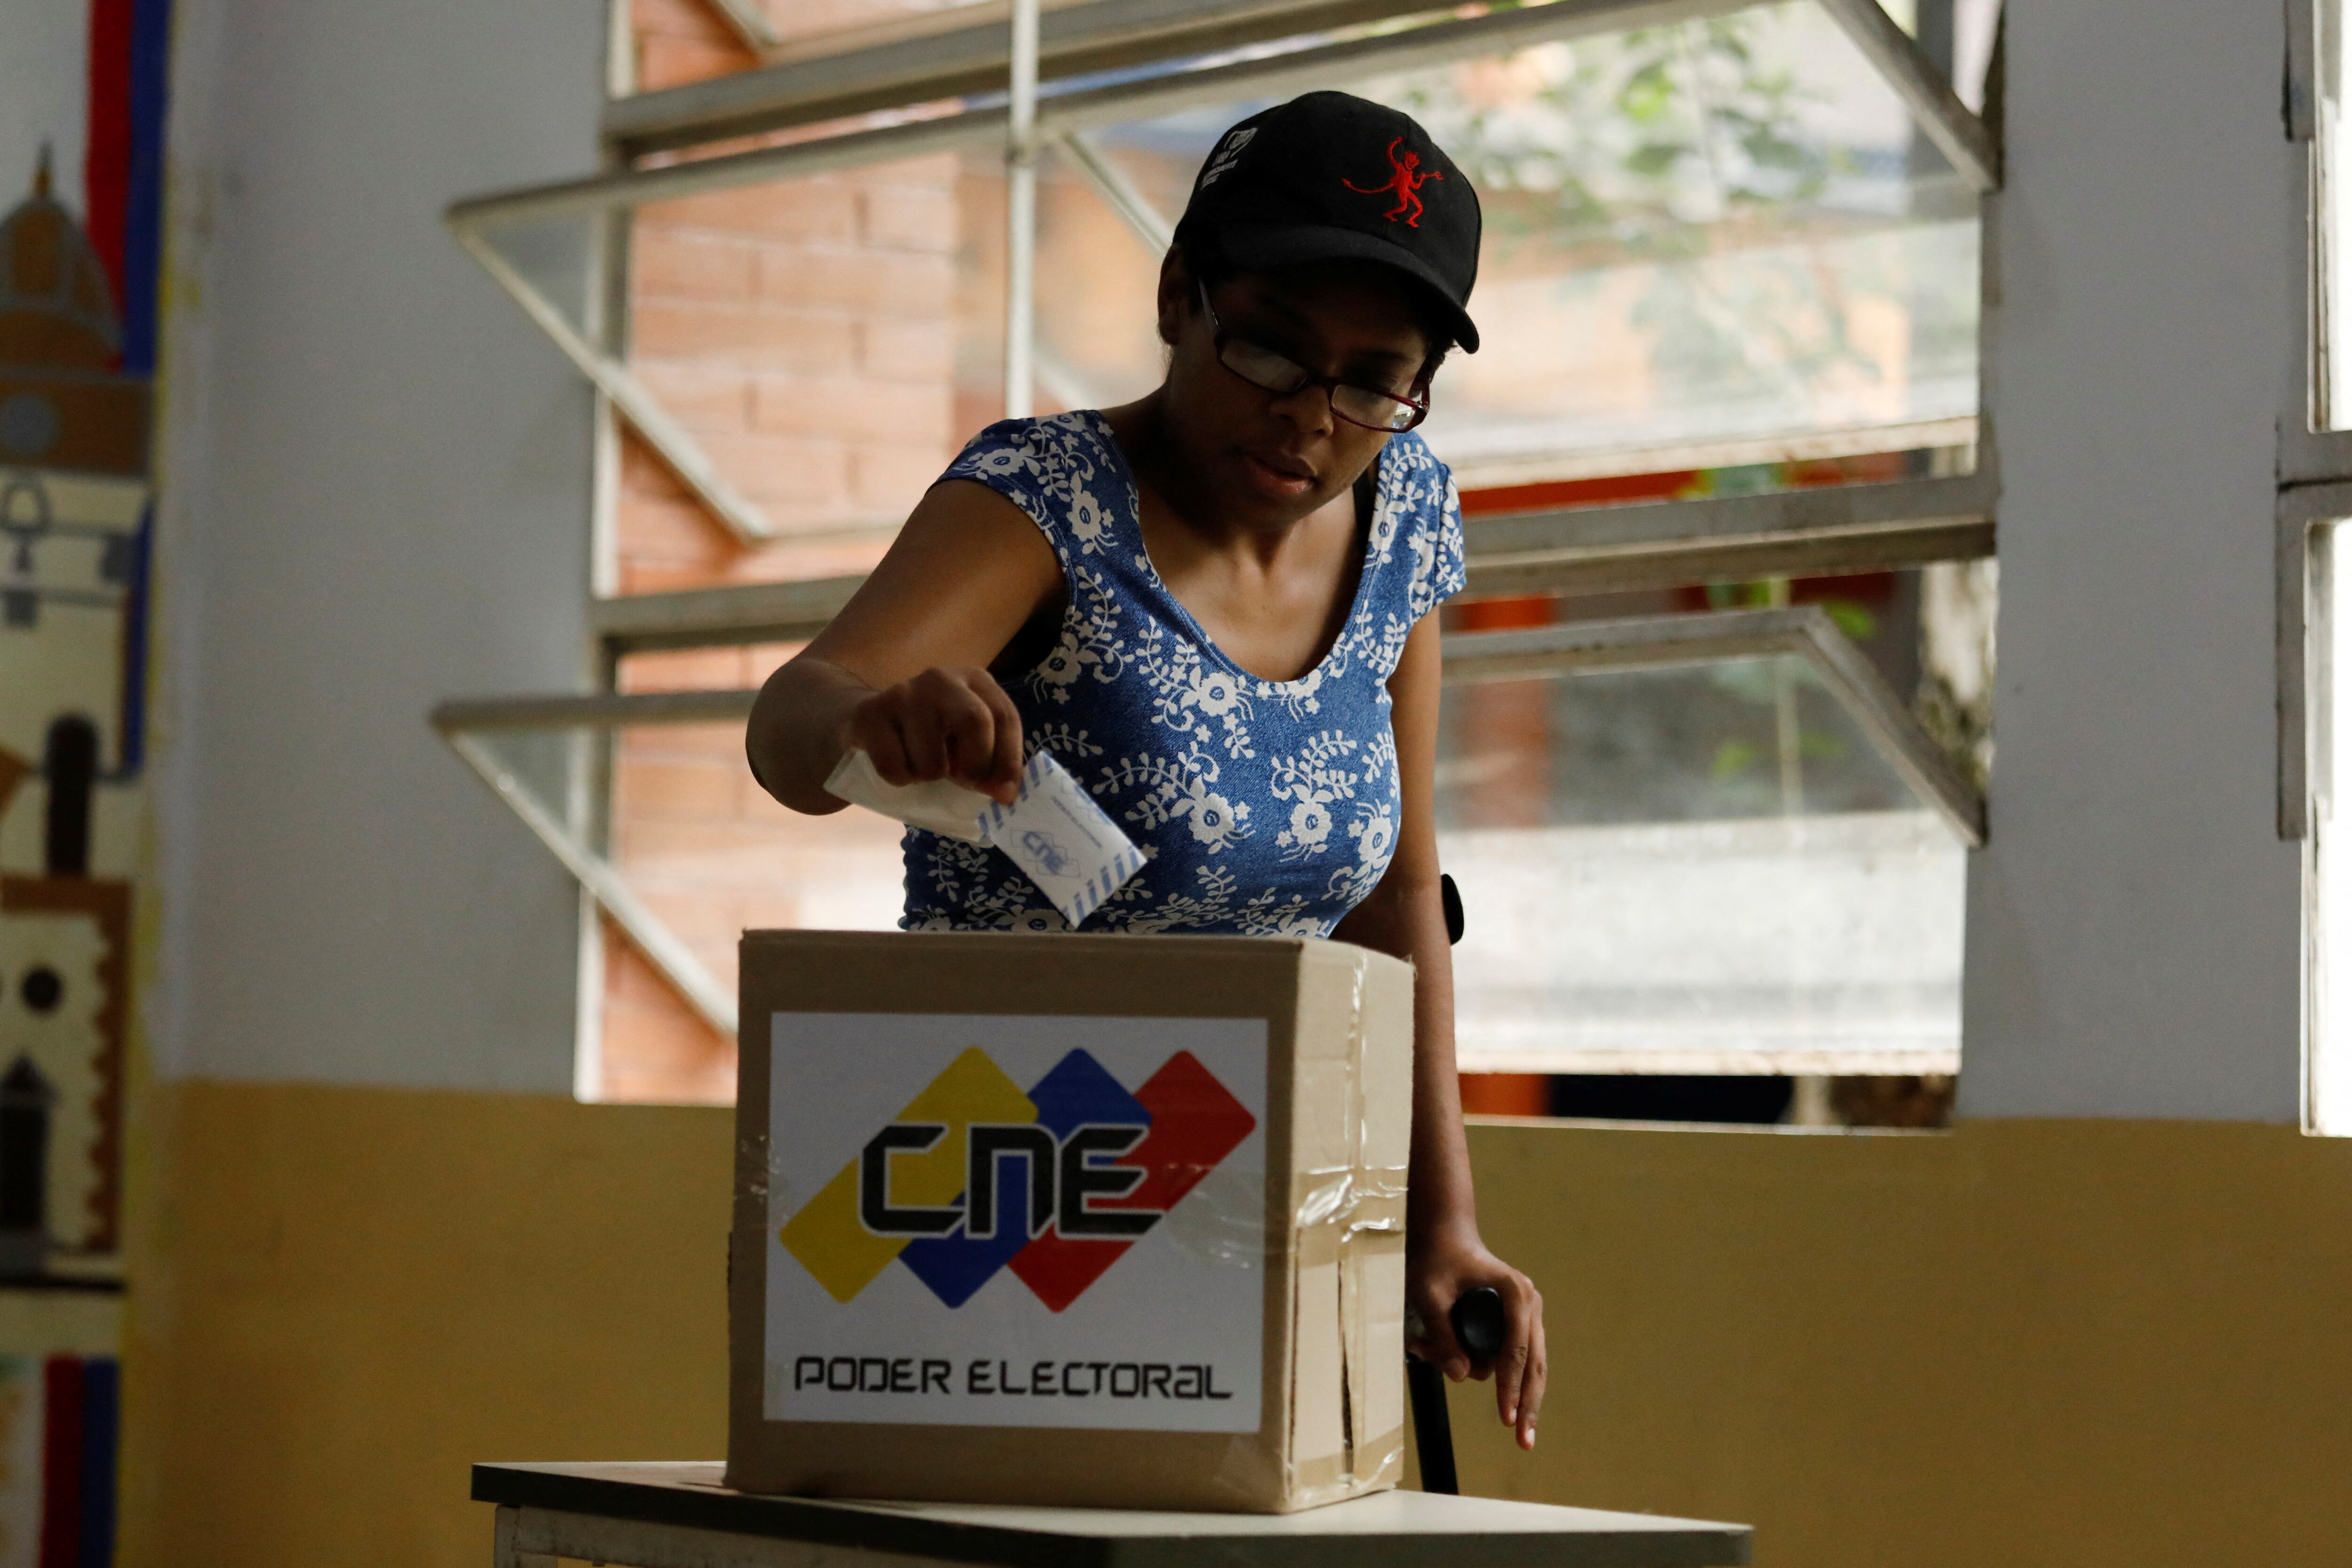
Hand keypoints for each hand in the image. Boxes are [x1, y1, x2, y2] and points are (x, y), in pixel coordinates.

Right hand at [842, 666, 1024, 806]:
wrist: (871, 720)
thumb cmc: (931, 733)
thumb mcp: (967, 739)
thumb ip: (991, 761)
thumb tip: (1005, 795)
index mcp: (975, 680)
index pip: (1005, 717)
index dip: (1008, 761)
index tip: (1002, 794)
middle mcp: (941, 679)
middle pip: (975, 722)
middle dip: (975, 765)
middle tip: (963, 781)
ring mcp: (903, 693)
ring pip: (931, 759)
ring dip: (930, 778)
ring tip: (923, 766)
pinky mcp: (870, 714)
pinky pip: (894, 768)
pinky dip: (900, 779)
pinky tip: (898, 764)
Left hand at [1407, 1229, 1545, 1450]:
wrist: (1445, 1238)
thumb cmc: (1436, 1261)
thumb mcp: (1429, 1293)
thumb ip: (1443, 1334)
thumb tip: (1460, 1376)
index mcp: (1514, 1292)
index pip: (1516, 1350)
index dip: (1510, 1386)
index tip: (1505, 1418)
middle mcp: (1528, 1303)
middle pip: (1535, 1364)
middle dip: (1526, 1403)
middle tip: (1523, 1442)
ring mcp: (1527, 1313)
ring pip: (1528, 1365)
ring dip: (1500, 1384)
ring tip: (1462, 1381)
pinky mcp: (1518, 1322)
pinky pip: (1515, 1357)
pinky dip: (1499, 1373)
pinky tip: (1479, 1381)